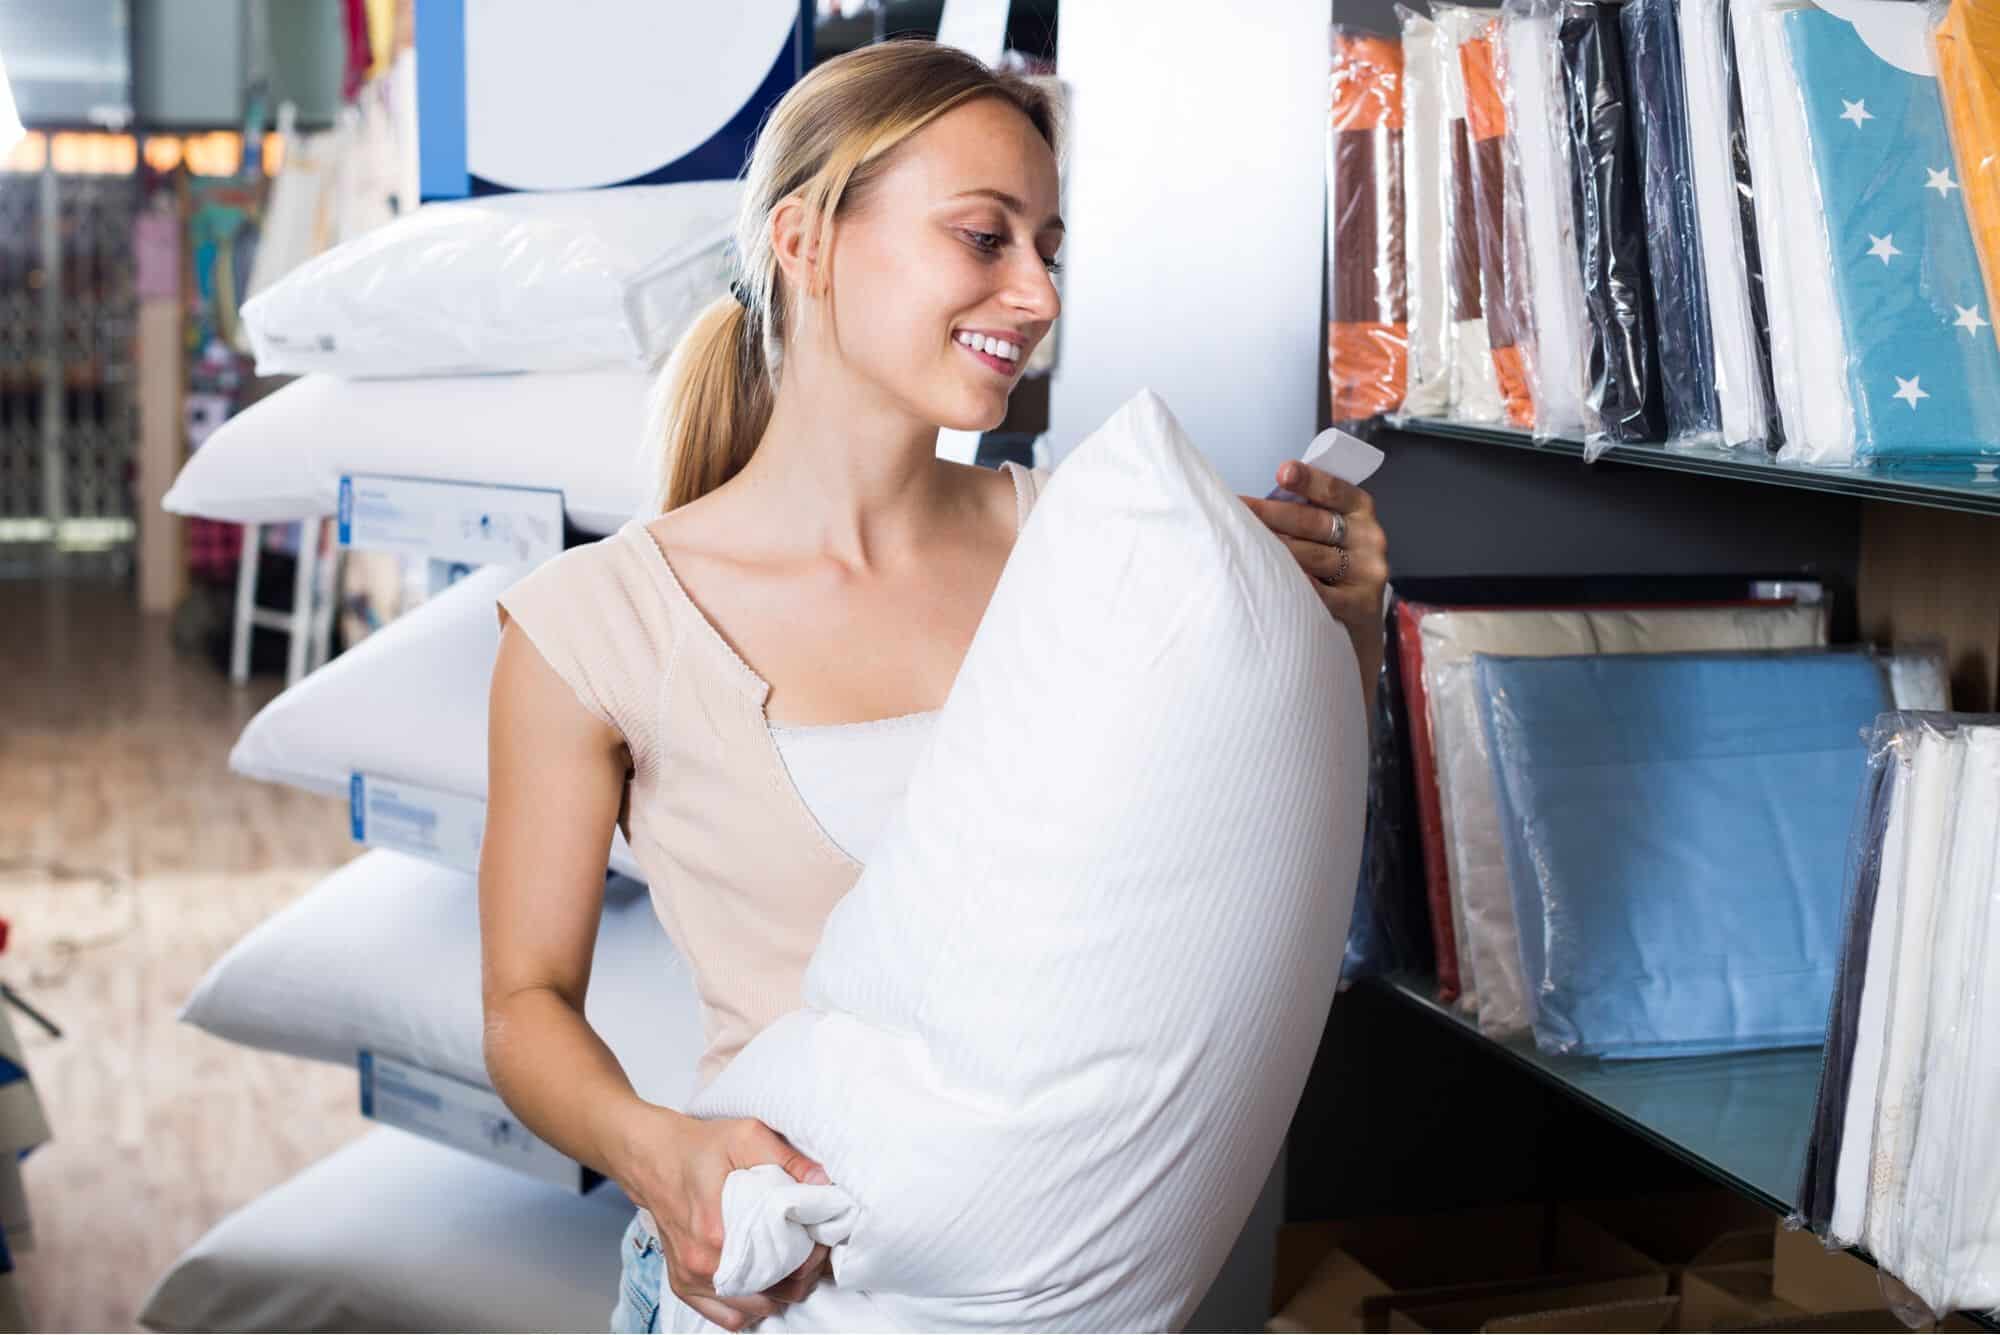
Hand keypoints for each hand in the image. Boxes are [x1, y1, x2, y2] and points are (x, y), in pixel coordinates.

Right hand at [609, 1102, 832, 1330]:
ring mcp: (690, 1279)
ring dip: (777, 1294)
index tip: (820, 1239)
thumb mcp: (747, 1136)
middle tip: (810, 1251)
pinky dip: (749, 1307)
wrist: (652, 1155)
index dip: (811, 1257)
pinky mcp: (683, 1285)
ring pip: (752, 1311)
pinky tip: (761, 1283)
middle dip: (800, 1277)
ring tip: (789, 1265)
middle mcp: (702, 1265)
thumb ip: (788, 1160)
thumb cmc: (699, 1146)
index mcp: (717, 1233)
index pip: (782, 1267)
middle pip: (771, 1295)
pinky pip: (726, 1318)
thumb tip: (824, 1184)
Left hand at [1242, 461, 1388, 715]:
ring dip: (1275, 552)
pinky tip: (1275, 584)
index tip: (1283, 471)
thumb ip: (1302, 516)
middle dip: (1270, 515)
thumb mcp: (1326, 536)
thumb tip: (1248, 505)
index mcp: (1359, 511)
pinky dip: (1298, 587)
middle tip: (1236, 510)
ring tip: (1244, 548)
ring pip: (1311, 557)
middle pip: (1313, 523)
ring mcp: (1367, 572)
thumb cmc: (1327, 570)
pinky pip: (1321, 593)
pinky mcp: (1361, 605)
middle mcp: (1369, 537)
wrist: (1355, 625)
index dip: (1309, 480)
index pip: (1335, 490)